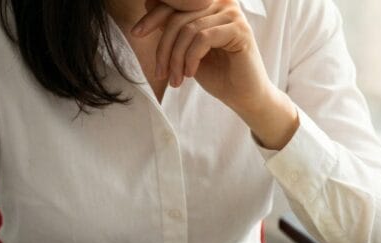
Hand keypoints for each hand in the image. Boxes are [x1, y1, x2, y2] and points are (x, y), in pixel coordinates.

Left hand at [133, 0, 298, 147]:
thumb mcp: (186, 47)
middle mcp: (222, 2)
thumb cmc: (217, 73)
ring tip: (176, 79)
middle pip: (178, 16)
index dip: (152, 17)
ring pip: (188, 29)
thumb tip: (148, 3)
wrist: (243, 96)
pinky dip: (191, 58)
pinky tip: (190, 74)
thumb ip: (173, 25)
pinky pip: (202, 38)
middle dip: (164, 47)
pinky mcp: (239, 30)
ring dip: (176, 59)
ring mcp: (232, 14)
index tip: (136, 34)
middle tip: (160, 72)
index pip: (174, 2)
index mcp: (210, 2)